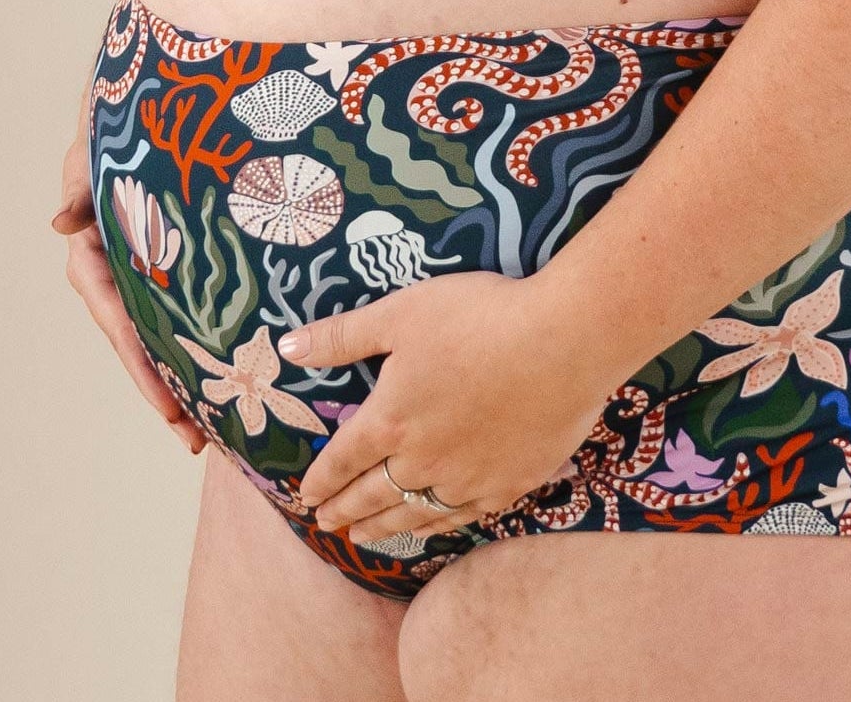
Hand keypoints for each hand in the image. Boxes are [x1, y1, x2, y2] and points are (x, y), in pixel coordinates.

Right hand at [51, 74, 206, 456]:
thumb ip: (80, 180)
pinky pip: (193, 296)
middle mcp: (125, 257)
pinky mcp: (188, 248)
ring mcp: (156, 256)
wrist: (174, 83)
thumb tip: (58, 224)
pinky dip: (206, 331)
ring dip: (186, 370)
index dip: (137, 360)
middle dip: (164, 385)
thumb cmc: (125, 111)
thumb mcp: (98, 143)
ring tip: (216, 422)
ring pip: (168, 323)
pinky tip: (235, 363)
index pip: (113, 311)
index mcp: (96, 241)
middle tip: (194, 432)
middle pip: (142, 334)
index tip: (166, 404)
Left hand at [284, 271, 614, 545]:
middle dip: (343, 510)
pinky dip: (434, 528)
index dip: (321, 479)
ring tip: (363, 537)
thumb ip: (343, 336)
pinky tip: (428, 528)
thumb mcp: (401, 313)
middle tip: (325, 524)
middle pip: (372, 495)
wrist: (563, 342)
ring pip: (413, 515)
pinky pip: (460, 517)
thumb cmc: (478, 316)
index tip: (305, 496)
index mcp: (391, 419)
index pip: (343, 459)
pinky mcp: (508, 484)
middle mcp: (422, 461)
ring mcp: (466, 479)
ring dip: (382, 528)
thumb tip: (288, 347)